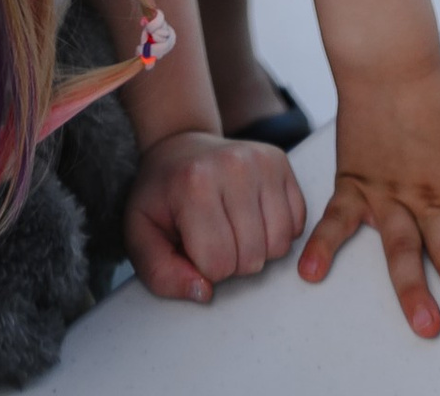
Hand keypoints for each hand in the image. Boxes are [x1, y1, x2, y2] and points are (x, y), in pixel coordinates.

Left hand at [124, 127, 305, 305]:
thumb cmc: (161, 197)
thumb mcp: (141, 236)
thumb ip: (162, 274)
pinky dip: (277, 232)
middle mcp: (233, 165)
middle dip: (232, 262)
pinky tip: (253, 218)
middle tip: (213, 237)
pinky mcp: (280, 161)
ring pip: (280, 245)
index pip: (218, 263)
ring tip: (233, 229)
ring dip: (257, 250)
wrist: (179, 147)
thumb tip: (205, 292)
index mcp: (194, 183)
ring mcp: (261, 161)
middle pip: (252, 258)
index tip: (193, 247)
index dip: (205, 268)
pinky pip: (298, 224)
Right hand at [301, 52, 439, 347]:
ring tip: (424, 326)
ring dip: (413, 291)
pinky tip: (311, 272)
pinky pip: (337, 220)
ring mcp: (389, 195)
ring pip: (404, 251)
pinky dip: (321, 245)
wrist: (387, 56)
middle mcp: (427, 198)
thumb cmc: (430, 83)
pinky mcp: (355, 183)